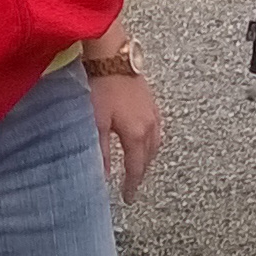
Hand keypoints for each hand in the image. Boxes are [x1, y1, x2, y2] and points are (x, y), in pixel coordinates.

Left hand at [89, 72, 161, 203]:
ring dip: (148, 158)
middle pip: (149, 158)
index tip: (128, 198)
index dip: (132, 185)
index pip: (137, 168)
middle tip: (133, 185)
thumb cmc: (103, 88)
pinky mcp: (152, 102)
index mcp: (137, 134)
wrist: (114, 58)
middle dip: (142, 173)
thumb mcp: (97, 123)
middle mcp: (150, 126)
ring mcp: (154, 113)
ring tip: (139, 166)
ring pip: (156, 144)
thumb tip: (102, 176)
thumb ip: (102, 152)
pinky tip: (145, 139)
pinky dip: (152, 142)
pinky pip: (157, 130)